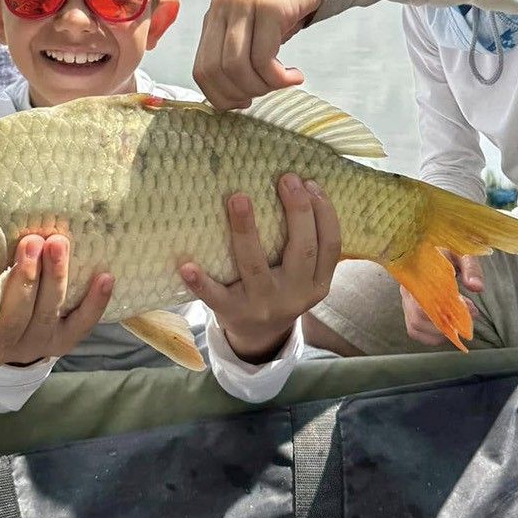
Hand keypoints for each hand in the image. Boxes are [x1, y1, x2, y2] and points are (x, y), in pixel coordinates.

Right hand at [0, 234, 113, 366]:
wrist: (8, 340)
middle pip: (9, 318)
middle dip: (23, 278)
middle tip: (30, 242)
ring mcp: (28, 347)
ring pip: (45, 316)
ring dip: (54, 278)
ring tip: (58, 244)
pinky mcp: (58, 344)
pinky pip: (80, 325)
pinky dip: (94, 302)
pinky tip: (104, 277)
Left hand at [178, 175, 340, 363]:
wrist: (259, 338)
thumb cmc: (281, 289)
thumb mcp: (304, 276)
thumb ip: (308, 244)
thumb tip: (299, 186)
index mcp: (317, 283)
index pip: (330, 245)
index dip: (324, 213)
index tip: (311, 183)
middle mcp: (294, 295)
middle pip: (301, 250)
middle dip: (297, 212)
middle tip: (286, 178)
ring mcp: (262, 305)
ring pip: (255, 266)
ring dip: (246, 230)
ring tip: (238, 198)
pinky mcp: (232, 312)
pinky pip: (215, 296)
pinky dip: (200, 282)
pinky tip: (187, 265)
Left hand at [193, 0, 323, 108]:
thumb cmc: (281, 4)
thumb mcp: (251, 26)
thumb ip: (238, 53)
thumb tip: (235, 97)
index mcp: (213, 17)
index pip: (201, 70)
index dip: (220, 96)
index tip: (244, 102)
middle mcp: (223, 9)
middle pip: (217, 71)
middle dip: (242, 94)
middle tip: (266, 93)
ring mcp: (245, 5)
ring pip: (237, 66)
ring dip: (262, 87)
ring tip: (283, 83)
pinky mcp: (271, 6)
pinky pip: (264, 56)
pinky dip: (278, 77)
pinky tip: (295, 76)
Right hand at [402, 252, 482, 347]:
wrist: (429, 247)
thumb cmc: (448, 250)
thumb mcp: (463, 253)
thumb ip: (471, 268)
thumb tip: (476, 287)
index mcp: (418, 270)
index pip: (425, 296)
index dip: (448, 308)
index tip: (470, 307)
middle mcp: (408, 286)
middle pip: (419, 315)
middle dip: (447, 322)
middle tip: (469, 317)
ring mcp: (406, 299)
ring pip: (415, 325)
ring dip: (440, 331)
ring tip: (459, 324)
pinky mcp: (408, 309)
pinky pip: (413, 329)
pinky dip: (431, 336)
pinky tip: (448, 329)